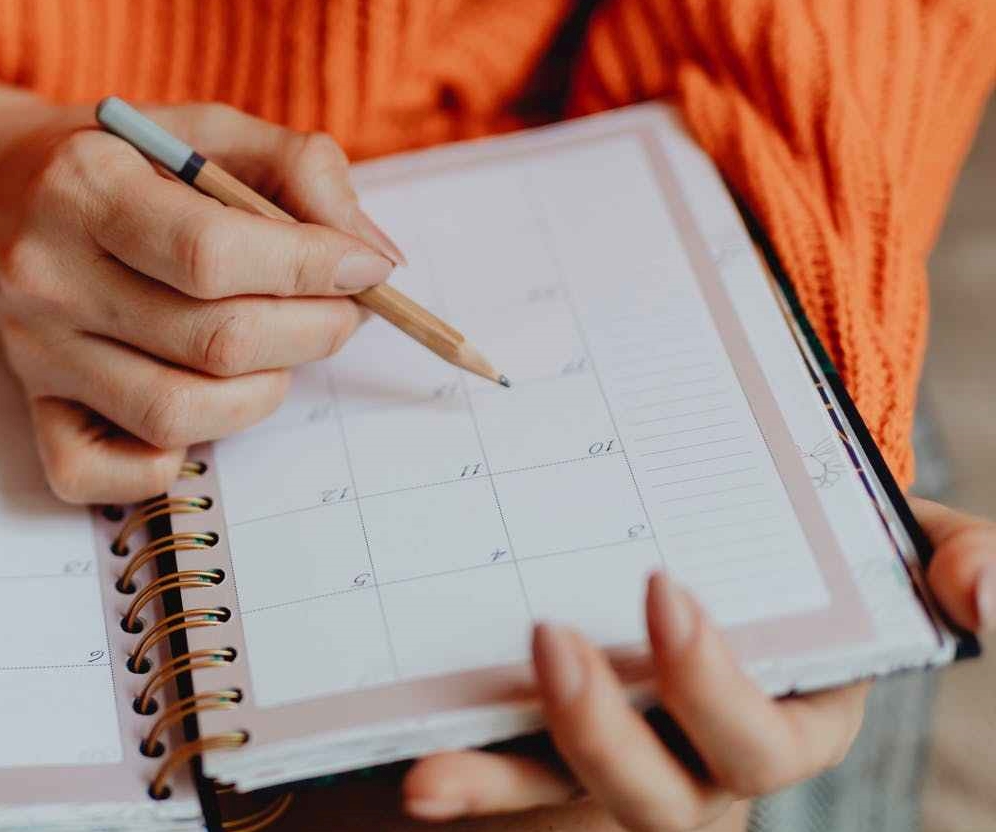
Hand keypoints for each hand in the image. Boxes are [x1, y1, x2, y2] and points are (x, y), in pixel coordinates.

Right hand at [0, 84, 401, 502]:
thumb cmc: (117, 159)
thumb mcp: (203, 128)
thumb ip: (297, 168)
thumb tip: (373, 258)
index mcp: (85, 184)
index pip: (213, 253)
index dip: (312, 268)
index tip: (367, 267)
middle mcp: (48, 272)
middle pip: (212, 341)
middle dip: (312, 332)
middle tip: (340, 310)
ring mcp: (35, 350)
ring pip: (176, 414)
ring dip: (261, 392)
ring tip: (278, 350)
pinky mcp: (30, 406)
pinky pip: (99, 474)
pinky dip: (163, 464)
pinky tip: (196, 406)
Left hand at [400, 497, 995, 829]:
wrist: (692, 550)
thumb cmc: (808, 549)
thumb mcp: (893, 544)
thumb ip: (959, 557)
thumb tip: (983, 593)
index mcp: (794, 717)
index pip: (769, 735)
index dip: (717, 683)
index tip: (662, 588)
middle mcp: (708, 764)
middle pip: (666, 794)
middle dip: (607, 734)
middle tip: (549, 639)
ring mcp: (624, 771)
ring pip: (569, 804)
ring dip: (505, 789)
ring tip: (430, 774)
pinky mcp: (550, 762)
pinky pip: (505, 786)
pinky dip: (462, 784)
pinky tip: (410, 776)